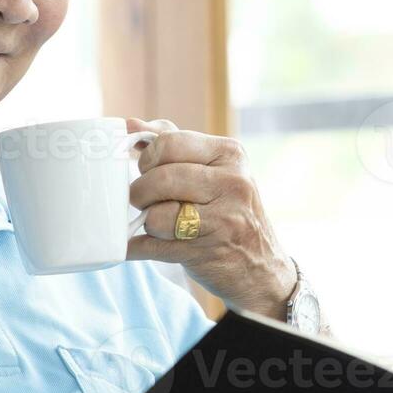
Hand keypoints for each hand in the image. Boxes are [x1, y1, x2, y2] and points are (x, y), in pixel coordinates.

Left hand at [125, 118, 295, 316]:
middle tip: (142, 200)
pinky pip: (154, 247)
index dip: (147, 158)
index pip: (169, 143)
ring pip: (157, 215)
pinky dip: (138, 248)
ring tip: (158, 224)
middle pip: (161, 179)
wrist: (262, 268)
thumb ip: (172, 144)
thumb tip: (130, 124)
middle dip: (140, 192)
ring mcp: (224, 220)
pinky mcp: (208, 251)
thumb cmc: (228, 210)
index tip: (148, 169)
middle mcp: (232, 183)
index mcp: (231, 154)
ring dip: (147, 223)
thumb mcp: (213, 170)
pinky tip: (140, 245)